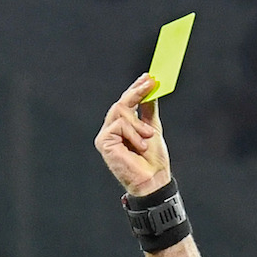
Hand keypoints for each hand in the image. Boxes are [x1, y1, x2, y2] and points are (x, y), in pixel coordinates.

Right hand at [95, 74, 170, 197]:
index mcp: (122, 127)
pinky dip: (133, 133)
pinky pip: (119, 125)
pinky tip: (139, 146)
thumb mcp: (153, 128)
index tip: (148, 77)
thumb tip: (150, 90)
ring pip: (120, 112)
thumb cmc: (153, 160)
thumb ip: (148, 109)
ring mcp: (106, 136)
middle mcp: (111, 130)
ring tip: (147, 137)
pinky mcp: (103, 142)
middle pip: (121, 103)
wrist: (152, 179)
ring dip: (138, 123)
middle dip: (136, 93)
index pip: (126, 103)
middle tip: (151, 84)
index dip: (136, 89)